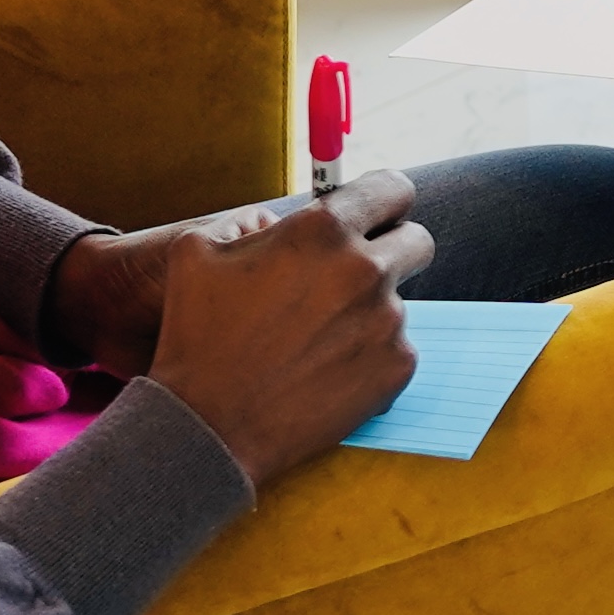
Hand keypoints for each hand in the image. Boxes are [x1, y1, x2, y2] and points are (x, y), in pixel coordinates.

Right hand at [136, 197, 436, 484]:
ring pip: (396, 301)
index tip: (377, 214)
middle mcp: (367, 269)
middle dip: (392, 250)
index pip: (393, 190)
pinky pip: (395, 348)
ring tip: (314, 341)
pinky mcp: (398, 368)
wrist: (209, 425)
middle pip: (416, 242)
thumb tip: (281, 221)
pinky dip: (369, 356)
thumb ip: (251, 221)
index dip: (385, 200)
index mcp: (324, 231)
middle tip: (355, 275)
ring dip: (367, 312)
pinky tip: (325, 371)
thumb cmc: (197, 335)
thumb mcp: (197, 250)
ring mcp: (387, 321)